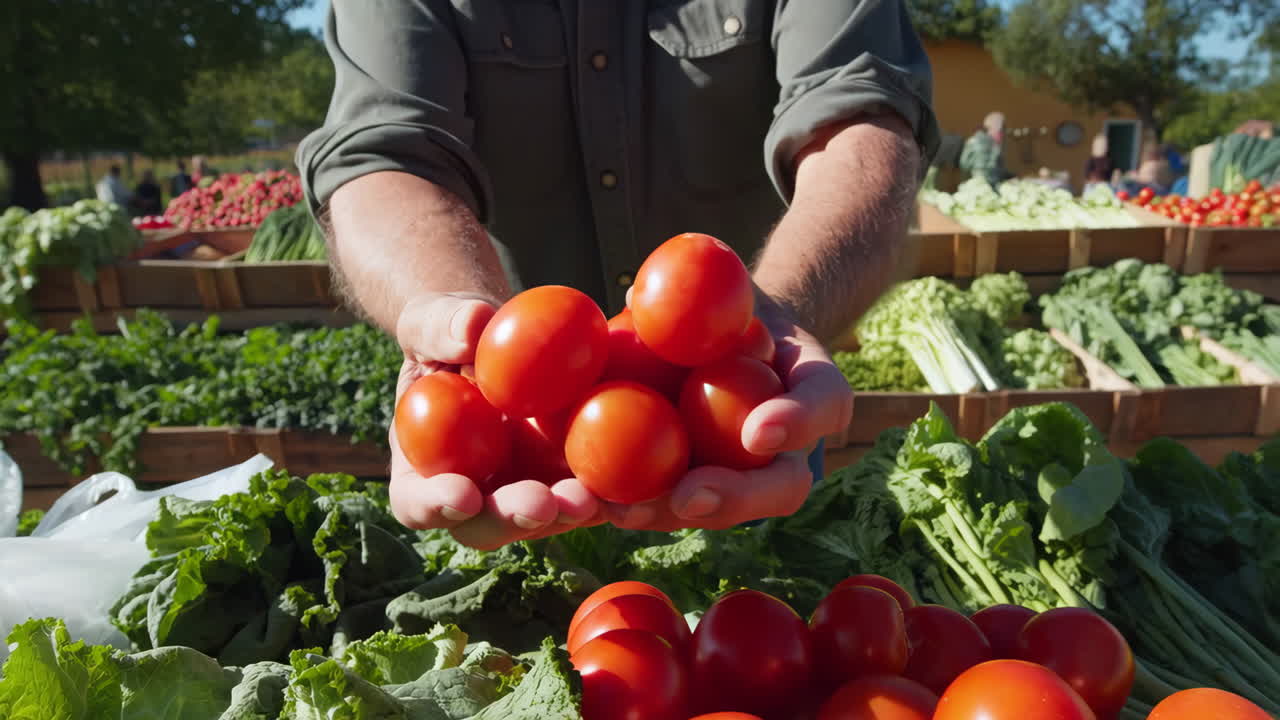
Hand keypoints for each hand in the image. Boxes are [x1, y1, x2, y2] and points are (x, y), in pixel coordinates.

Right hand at [387, 292, 604, 550]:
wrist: (498, 339)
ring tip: (589, 497)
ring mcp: (522, 489)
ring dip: (565, 512)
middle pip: (485, 524)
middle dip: (512, 516)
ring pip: (541, 517)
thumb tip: (471, 328)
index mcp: (422, 467)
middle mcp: (473, 492)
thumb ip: (441, 327)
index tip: (462, 494)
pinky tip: (627, 478)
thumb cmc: (447, 333)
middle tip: (541, 503)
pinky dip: (605, 489)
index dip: (435, 506)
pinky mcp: (567, 477)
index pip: (417, 501)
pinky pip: (587, 490)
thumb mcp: (432, 321)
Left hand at [601, 299, 852, 530]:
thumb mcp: (729, 283)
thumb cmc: (733, 305)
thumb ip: (705, 289)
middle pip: (781, 488)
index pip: (823, 405)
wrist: (729, 341)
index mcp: (815, 392)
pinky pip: (671, 504)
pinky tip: (586, 506)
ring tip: (623, 511)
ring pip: (724, 509)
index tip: (757, 432)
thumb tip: (634, 300)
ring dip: (670, 515)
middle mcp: (793, 447)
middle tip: (689, 496)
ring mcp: (750, 476)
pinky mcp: (699, 487)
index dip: (798, 422)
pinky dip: (630, 506)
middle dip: (735, 497)